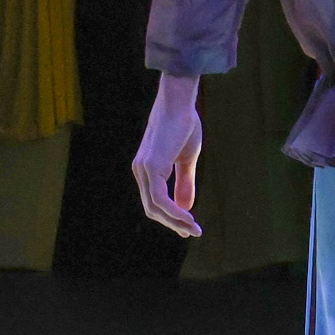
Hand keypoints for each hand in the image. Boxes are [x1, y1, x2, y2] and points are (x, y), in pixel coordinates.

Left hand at [132, 75, 204, 238]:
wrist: (180, 103)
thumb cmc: (184, 125)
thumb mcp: (186, 159)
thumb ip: (184, 182)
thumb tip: (186, 208)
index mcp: (147, 169)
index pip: (154, 201)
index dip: (169, 217)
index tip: (187, 228)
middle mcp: (140, 170)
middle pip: (152, 208)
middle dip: (173, 223)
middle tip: (192, 231)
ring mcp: (143, 169)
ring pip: (155, 207)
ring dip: (175, 221)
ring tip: (193, 228)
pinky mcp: (151, 167)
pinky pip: (160, 199)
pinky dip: (174, 212)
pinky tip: (188, 217)